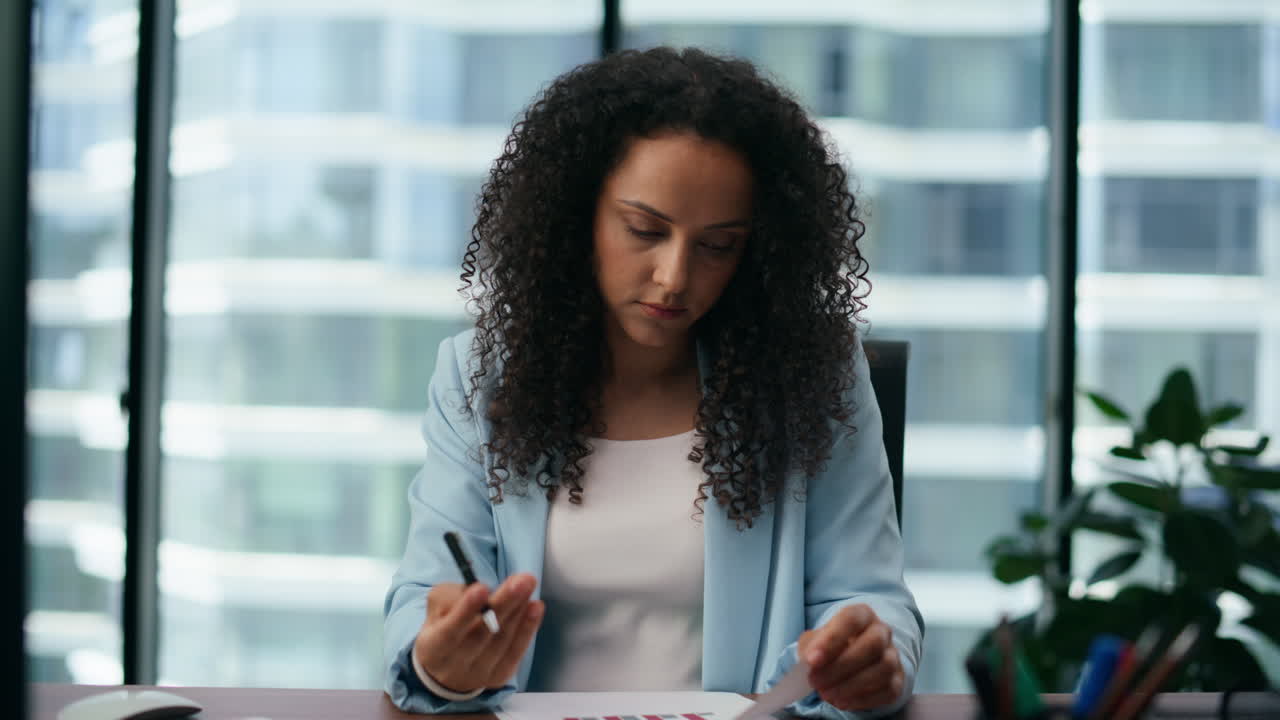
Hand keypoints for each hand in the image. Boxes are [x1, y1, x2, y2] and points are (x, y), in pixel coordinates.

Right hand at [414, 572, 543, 692]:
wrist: (447, 668)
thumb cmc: (444, 626)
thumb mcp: (436, 607)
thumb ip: (451, 597)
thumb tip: (482, 591)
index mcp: (433, 647)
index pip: (449, 631)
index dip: (465, 610)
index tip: (481, 588)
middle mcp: (455, 665)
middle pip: (481, 635)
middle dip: (503, 604)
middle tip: (520, 581)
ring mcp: (479, 674)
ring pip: (501, 641)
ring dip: (519, 612)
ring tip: (528, 585)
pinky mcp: (499, 676)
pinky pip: (516, 651)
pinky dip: (528, 628)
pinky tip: (535, 608)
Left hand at [797, 604, 903, 711]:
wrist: (851, 661)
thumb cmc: (831, 647)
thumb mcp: (815, 640)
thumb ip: (811, 647)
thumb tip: (811, 663)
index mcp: (862, 615)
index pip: (851, 620)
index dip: (832, 639)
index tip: (812, 660)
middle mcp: (882, 632)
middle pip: (872, 644)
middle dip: (842, 666)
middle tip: (817, 682)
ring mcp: (893, 656)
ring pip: (883, 669)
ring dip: (851, 685)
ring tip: (827, 694)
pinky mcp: (898, 680)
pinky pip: (887, 690)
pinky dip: (862, 699)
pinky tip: (842, 701)